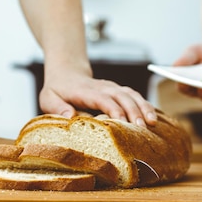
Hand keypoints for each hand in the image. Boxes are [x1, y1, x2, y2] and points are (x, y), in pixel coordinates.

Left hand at [39, 71, 157, 126]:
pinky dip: (145, 105)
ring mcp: (112, 88)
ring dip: (143, 107)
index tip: (123, 123)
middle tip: (142, 128)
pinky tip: (153, 117)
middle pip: (122, 97)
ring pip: (132, 95)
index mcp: (86, 91)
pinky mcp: (119, 91)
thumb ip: (57, 107)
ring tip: (152, 123)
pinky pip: (135, 96)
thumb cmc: (57, 90)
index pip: (103, 99)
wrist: (66, 73)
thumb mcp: (48, 98)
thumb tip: (70, 117)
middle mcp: (103, 88)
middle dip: (134, 111)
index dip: (114, 110)